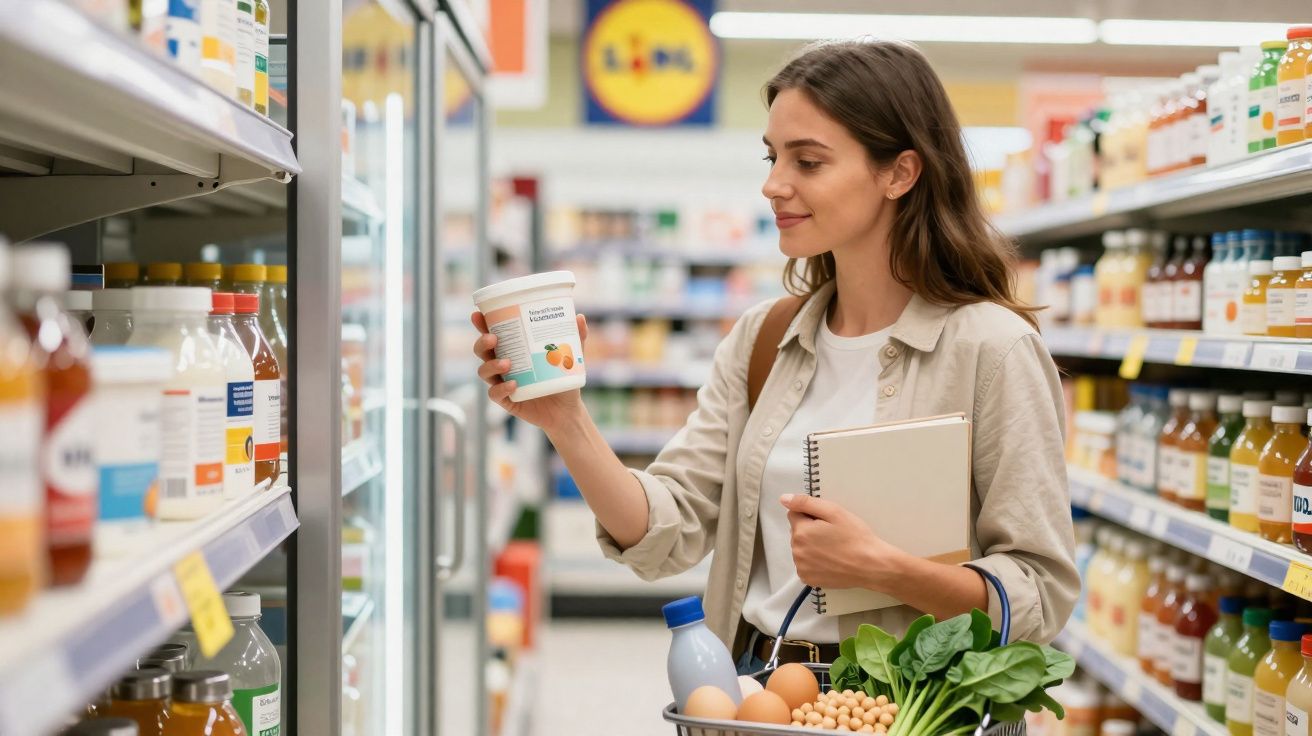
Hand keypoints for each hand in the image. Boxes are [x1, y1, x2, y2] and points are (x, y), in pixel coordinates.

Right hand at [471, 311, 589, 433]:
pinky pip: (495, 394)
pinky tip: (513, 384)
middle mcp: (503, 365)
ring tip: (506, 363)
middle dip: (482, 343)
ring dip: (491, 365)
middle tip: (493, 338)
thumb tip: (579, 317)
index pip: (492, 334)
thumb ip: (576, 337)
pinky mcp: (507, 400)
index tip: (478, 315)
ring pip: (484, 371)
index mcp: (513, 350)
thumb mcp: (572, 356)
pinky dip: (501, 388)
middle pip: (482, 351)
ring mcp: (502, 382)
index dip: (481, 324)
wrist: (567, 410)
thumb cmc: (564, 378)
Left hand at [781, 493, 909, 591]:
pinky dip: (813, 561)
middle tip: (832, 535)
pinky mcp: (808, 579)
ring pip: (800, 548)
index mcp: (800, 531)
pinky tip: (829, 561)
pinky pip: (804, 564)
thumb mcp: (834, 512)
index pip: (794, 514)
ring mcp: (801, 567)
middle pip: (797, 532)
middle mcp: (796, 550)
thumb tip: (783, 499)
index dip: (811, 515)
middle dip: (810, 530)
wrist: (870, 565)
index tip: (827, 522)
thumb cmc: (855, 536)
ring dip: (810, 546)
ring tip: (832, 549)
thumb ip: (806, 503)